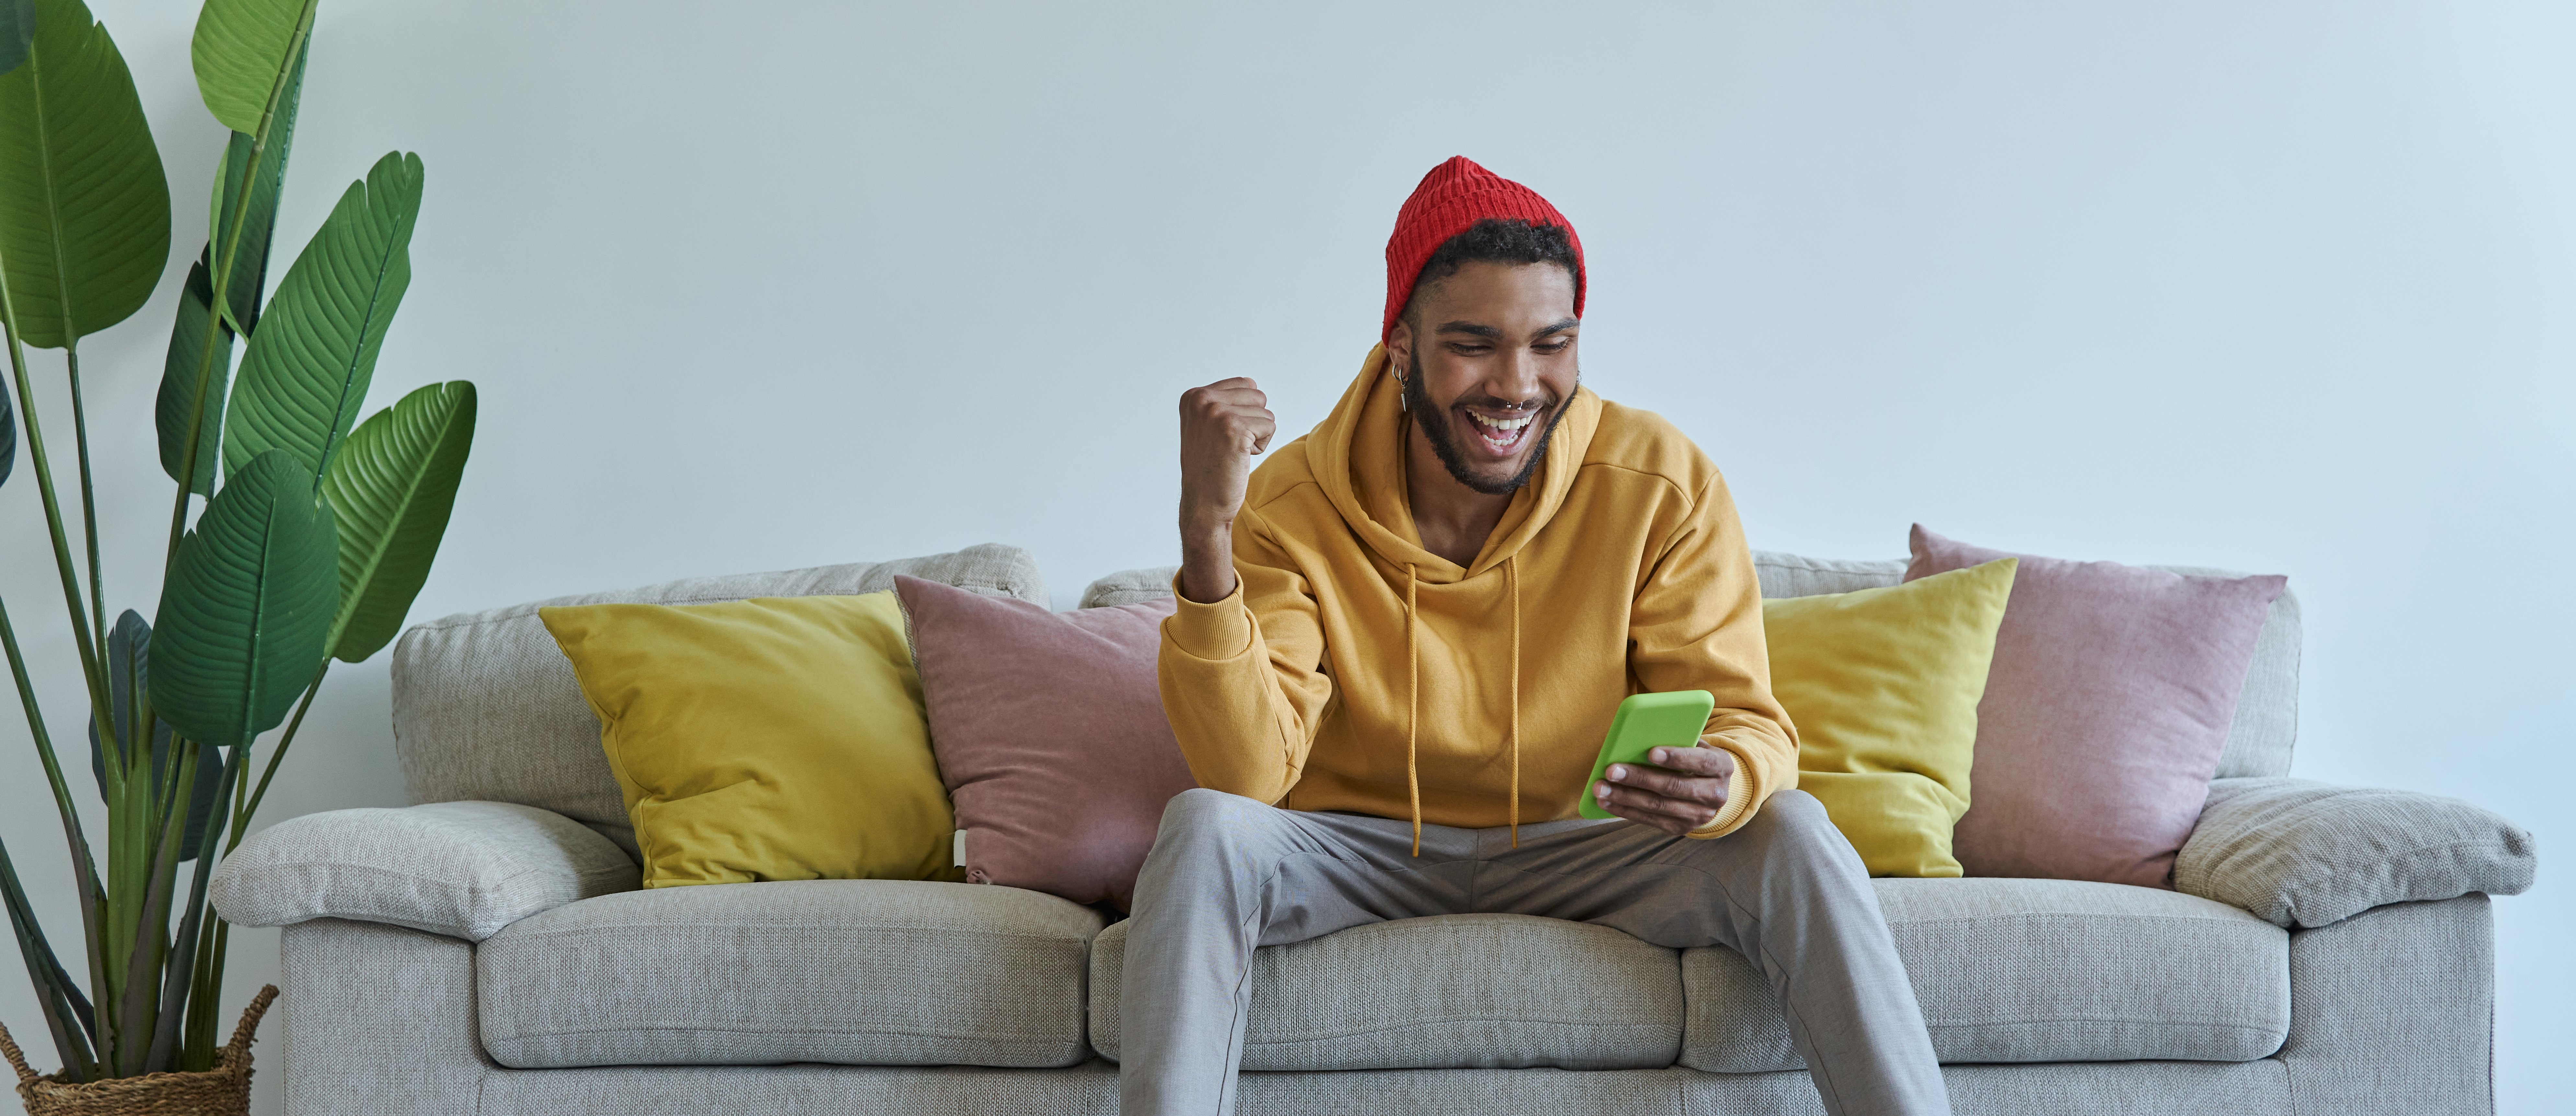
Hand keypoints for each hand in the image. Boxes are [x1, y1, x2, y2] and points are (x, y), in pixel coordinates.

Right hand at [1176, 378, 1274, 602]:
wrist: (1203, 503)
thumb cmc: (1209, 467)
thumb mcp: (1206, 424)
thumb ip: (1222, 401)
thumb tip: (1251, 382)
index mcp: (1193, 395)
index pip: (1245, 384)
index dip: (1243, 413)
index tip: (1221, 435)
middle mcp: (1202, 399)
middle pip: (1258, 396)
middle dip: (1252, 423)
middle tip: (1229, 446)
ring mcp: (1217, 413)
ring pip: (1266, 413)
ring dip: (1257, 436)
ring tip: (1233, 453)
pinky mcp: (1235, 429)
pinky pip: (1270, 426)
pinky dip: (1261, 446)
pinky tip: (1240, 458)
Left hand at [1594, 746, 1735, 835]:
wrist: (1713, 788)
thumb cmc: (1696, 757)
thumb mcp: (1696, 745)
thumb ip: (1678, 740)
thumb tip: (1639, 737)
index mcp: (1721, 766)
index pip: (1700, 762)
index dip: (1676, 757)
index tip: (1651, 752)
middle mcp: (1715, 794)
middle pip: (1673, 787)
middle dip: (1639, 779)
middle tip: (1611, 771)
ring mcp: (1699, 815)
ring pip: (1658, 807)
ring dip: (1625, 798)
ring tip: (1601, 789)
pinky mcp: (1682, 828)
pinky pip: (1651, 820)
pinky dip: (1626, 811)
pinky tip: (1607, 803)